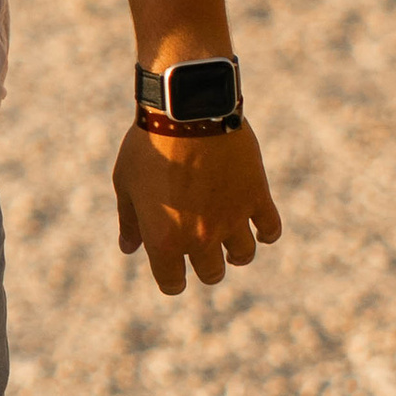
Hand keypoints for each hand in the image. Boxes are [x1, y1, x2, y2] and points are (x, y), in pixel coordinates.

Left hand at [112, 121, 281, 294]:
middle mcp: (201, 237)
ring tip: (231, 243)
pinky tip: (258, 228)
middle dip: (206, 268)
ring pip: (243, 256)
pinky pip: (270, 228)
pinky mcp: (256, 197)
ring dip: (237, 254)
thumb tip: (129, 248)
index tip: (174, 274)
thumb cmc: (147, 148)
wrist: (186, 112)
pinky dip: (266, 233)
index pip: (172, 283)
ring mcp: (232, 219)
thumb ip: (130, 221)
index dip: (172, 281)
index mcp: (164, 240)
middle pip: (211, 273)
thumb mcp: (125, 184)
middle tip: (202, 253)